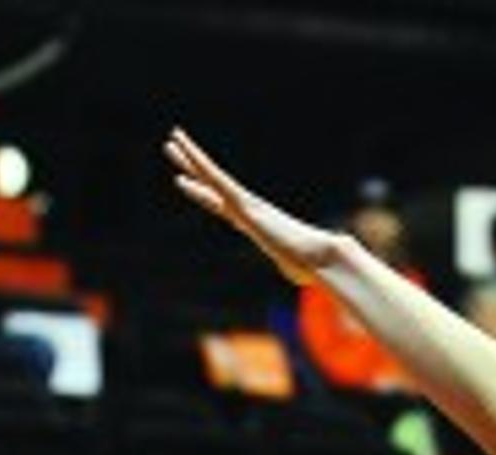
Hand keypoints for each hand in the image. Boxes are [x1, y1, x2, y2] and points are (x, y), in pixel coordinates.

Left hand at [164, 126, 339, 286]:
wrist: (323, 257)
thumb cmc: (313, 268)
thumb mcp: (294, 270)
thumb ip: (289, 266)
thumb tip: (299, 273)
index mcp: (256, 225)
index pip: (223, 206)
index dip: (205, 194)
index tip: (189, 182)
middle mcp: (249, 210)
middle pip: (213, 186)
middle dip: (192, 169)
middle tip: (173, 148)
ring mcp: (247, 205)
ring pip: (212, 177)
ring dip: (191, 158)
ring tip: (172, 140)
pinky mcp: (246, 204)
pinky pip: (218, 180)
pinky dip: (201, 164)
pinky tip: (186, 151)